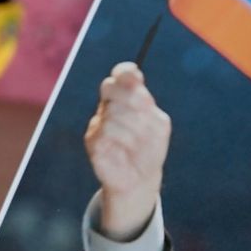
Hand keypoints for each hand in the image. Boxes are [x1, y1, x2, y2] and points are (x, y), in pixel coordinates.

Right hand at [84, 61, 168, 239]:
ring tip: (141, 144)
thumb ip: (147, 105)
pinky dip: (123, 142)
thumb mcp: (158, 125)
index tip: (137, 80)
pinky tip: (127, 153)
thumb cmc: (150, 149)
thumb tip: (137, 87)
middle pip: (112, 87)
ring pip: (112, 112)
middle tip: (146, 116)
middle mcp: (109, 105)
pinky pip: (106, 132)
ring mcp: (98, 122)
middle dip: (133, 101)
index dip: (126, 72)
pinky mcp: (91, 140)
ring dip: (133, 129)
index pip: (122, 73)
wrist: (140, 178)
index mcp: (127, 97)